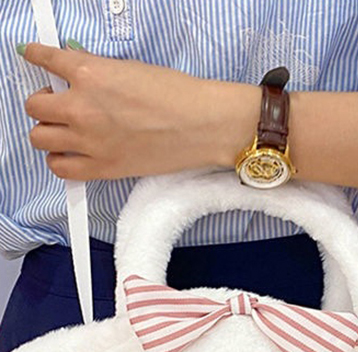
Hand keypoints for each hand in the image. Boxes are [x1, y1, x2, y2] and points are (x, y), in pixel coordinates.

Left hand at [17, 41, 261, 180]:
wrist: (204, 124)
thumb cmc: (178, 95)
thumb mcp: (130, 69)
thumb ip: (97, 72)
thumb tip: (78, 73)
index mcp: (89, 74)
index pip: (43, 59)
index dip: (38, 58)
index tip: (40, 60)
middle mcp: (83, 108)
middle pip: (35, 106)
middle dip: (44, 102)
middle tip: (60, 103)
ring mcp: (91, 141)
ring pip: (40, 138)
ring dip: (48, 132)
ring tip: (64, 131)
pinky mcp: (105, 168)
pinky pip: (62, 169)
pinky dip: (60, 161)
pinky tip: (71, 154)